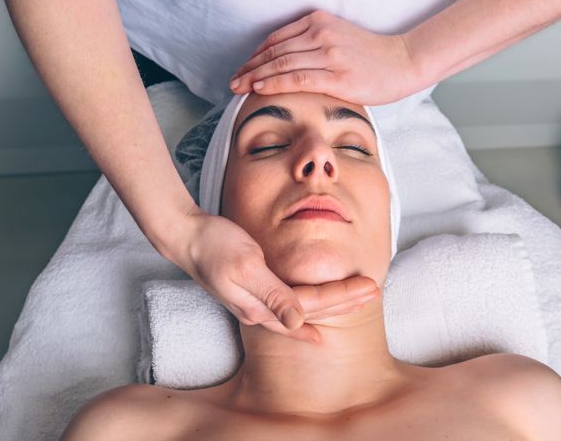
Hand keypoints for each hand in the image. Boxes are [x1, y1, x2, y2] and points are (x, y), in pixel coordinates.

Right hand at [163, 206, 380, 343]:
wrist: (186, 237)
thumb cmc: (214, 246)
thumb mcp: (245, 266)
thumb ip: (272, 295)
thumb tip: (298, 323)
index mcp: (262, 305)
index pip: (312, 304)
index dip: (342, 297)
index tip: (369, 289)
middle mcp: (261, 311)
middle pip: (312, 310)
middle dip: (345, 303)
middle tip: (375, 292)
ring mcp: (256, 304)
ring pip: (303, 310)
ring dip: (332, 306)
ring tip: (357, 300)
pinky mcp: (253, 293)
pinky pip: (289, 307)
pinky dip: (307, 312)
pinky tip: (314, 322)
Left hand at [229, 10, 418, 105]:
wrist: (403, 62)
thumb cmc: (372, 57)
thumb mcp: (338, 39)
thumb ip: (312, 47)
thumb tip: (285, 67)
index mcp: (319, 21)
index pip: (276, 39)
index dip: (255, 56)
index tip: (243, 69)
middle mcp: (321, 33)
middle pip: (274, 51)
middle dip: (249, 67)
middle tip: (232, 81)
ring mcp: (329, 54)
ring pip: (280, 64)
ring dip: (254, 76)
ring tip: (238, 87)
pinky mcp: (336, 76)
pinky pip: (297, 78)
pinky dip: (274, 83)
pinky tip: (259, 88)